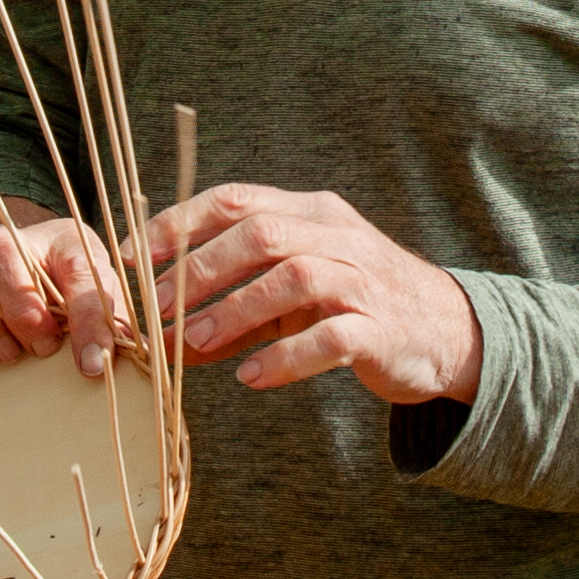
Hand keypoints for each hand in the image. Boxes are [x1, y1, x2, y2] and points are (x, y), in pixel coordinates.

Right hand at [0, 207, 137, 373]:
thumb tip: (127, 357)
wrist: (30, 284)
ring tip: (2, 353)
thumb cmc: (72, 301)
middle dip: (18, 306)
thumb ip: (112, 327)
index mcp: (67, 242)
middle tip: (38, 349)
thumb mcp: (102, 308)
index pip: (81, 270)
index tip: (91, 366)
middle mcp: (13, 239)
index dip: (88, 319)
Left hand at [140, 182, 483, 404]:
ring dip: (236, 311)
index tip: (132, 254)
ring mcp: (363, 281)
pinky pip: (331, 337)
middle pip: (262, 234)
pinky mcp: (381, 330)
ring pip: (294, 279)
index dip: (180, 223)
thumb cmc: (354, 304)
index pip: (237, 200)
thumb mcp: (294, 296)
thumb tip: (165, 334)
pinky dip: (286, 356)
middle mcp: (338, 237)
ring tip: (193, 344)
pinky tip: (251, 377)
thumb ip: (235, 305)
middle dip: (199, 270)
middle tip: (153, 308)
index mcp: (311, 213)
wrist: (445, 331)